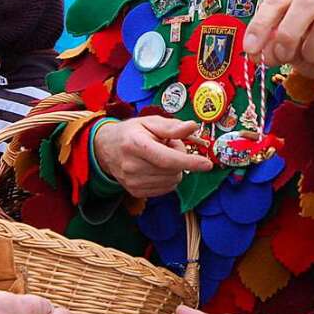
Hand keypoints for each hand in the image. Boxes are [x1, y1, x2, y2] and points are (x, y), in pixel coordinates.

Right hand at [94, 117, 212, 197]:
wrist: (106, 148)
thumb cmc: (131, 132)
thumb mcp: (150, 122)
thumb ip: (172, 126)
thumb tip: (192, 126)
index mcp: (136, 145)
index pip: (167, 159)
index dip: (190, 162)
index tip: (207, 164)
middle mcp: (132, 166)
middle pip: (172, 171)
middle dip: (180, 158)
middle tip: (168, 145)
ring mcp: (132, 182)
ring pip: (171, 181)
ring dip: (174, 169)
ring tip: (160, 156)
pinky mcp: (135, 191)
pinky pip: (165, 189)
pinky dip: (168, 178)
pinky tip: (157, 167)